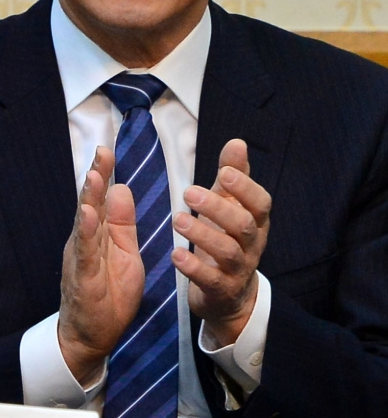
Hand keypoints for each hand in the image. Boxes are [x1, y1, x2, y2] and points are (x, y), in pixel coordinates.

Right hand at [58, 146, 144, 384]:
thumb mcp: (126, 253)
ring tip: (94, 176)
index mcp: (99, 233)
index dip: (104, 174)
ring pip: (84, 224)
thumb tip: (122, 188)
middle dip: (96, 177)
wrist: (93, 337)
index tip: (108, 150)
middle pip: (90, 203)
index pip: (101, 198)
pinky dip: (86, 233)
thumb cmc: (110, 293)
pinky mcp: (82, 277)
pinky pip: (84, 253)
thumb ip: (123, 223)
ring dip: (88, 200)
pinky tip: (88, 216)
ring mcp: (81, 258)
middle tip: (102, 152)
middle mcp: (86, 240)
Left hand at [172, 139, 270, 345]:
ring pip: (227, 252)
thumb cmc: (228, 237)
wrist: (231, 294)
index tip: (223, 172)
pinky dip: (193, 267)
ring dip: (202, 234)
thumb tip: (237, 141)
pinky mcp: (222, 290)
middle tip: (188, 191)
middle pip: (244, 225)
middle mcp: (252, 244)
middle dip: (218, 208)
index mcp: (256, 220)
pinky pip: (211, 280)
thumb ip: (233, 174)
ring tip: (177, 219)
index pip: (260, 202)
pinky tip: (175, 254)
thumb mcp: (230, 204)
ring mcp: (239, 269)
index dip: (245, 187)